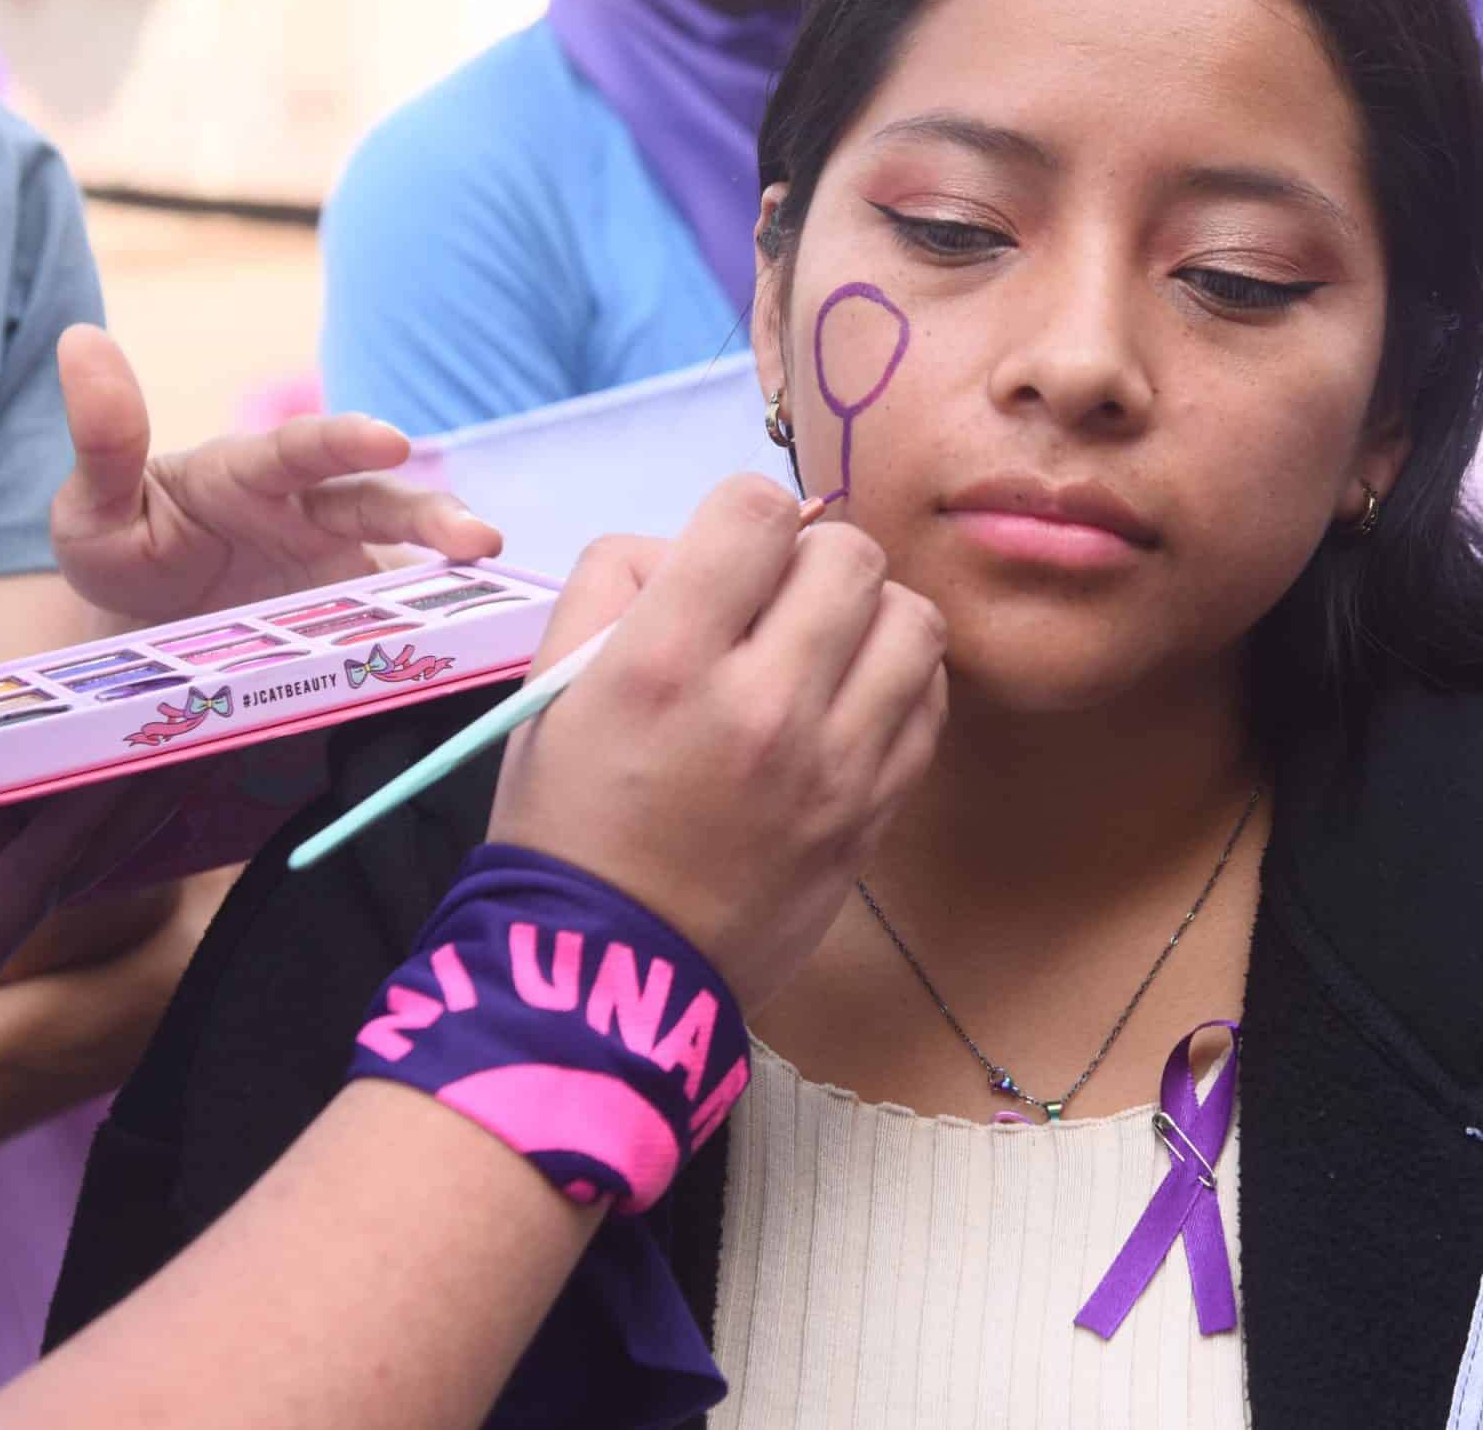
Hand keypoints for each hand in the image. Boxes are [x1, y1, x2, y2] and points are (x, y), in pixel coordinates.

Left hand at [0, 662, 188, 1086]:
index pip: (11, 724)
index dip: (61, 692)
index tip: (115, 656)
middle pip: (62, 764)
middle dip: (119, 727)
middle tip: (184, 684)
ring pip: (85, 809)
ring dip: (137, 768)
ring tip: (194, 723)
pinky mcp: (2, 917)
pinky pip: (66, 856)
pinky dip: (107, 814)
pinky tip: (141, 773)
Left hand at [50, 325, 501, 625]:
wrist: (144, 632)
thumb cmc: (119, 554)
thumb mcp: (91, 511)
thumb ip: (103, 439)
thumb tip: (80, 337)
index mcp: (248, 476)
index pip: (299, 451)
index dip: (344, 441)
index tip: (390, 438)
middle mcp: (307, 512)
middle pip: (376, 502)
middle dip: (429, 517)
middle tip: (480, 540)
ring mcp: (335, 565)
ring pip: (403, 558)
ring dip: (450, 565)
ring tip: (493, 583)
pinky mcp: (352, 616)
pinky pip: (403, 618)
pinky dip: (445, 623)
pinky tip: (484, 634)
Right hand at [487, 476, 948, 1009]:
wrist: (612, 973)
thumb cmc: (569, 822)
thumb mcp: (551, 687)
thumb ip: (616, 584)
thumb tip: (695, 543)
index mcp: (665, 662)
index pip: (756, 509)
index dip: (743, 516)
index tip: (727, 558)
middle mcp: (761, 704)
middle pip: (851, 553)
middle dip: (812, 559)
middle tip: (778, 604)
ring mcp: (833, 765)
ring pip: (914, 620)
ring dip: (872, 615)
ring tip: (827, 649)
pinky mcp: (874, 813)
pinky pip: (931, 703)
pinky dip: (900, 683)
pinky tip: (852, 703)